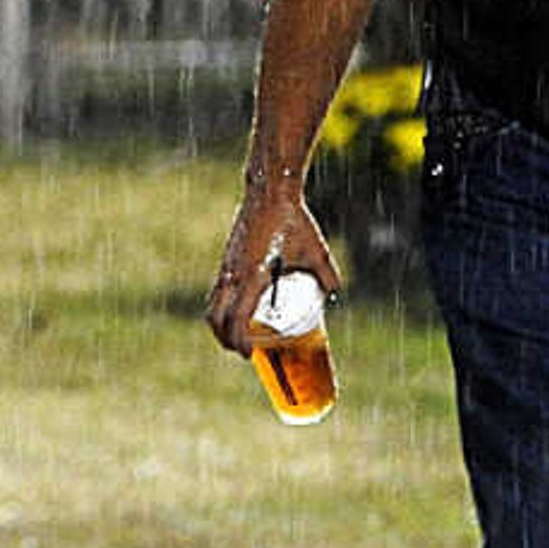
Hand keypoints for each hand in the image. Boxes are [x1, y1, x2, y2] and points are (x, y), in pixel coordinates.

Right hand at [206, 193, 337, 353]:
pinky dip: (222, 307)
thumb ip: (327, 273)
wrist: (269, 192)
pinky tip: (237, 310)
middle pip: (215, 318)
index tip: (248, 354)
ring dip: (220, 325)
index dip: (239, 341)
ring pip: (213, 305)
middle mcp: (232, 274)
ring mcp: (226, 266)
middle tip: (243, 351)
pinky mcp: (226, 259)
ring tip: (237, 336)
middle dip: (225, 339)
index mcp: (251, 276)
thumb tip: (336, 293)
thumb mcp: (316, 250)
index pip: (236, 319)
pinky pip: (217, 291)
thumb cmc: (292, 220)